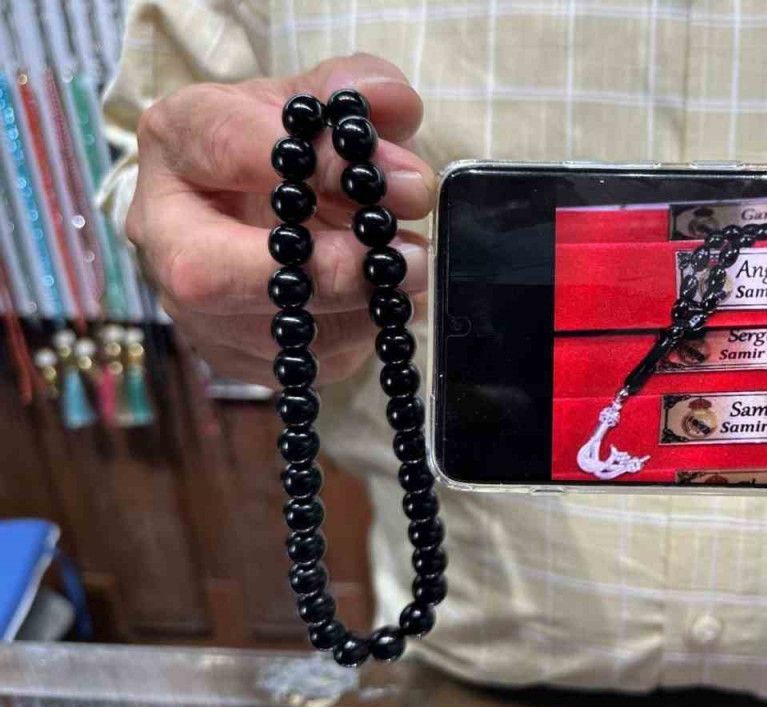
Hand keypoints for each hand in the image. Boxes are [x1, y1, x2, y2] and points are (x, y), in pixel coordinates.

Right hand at [126, 53, 433, 385]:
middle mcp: (163, 229)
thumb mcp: (321, 97)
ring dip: (359, 308)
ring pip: (266, 333)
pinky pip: (298, 366)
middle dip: (323, 271)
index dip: (312, 162)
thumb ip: (357, 89)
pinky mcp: (230, 355)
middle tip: (409, 256)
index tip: (395, 176)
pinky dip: (357, 337)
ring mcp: (187, 304)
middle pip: (210, 274)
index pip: (224, 145)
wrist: (273, 196)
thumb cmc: (292, 142)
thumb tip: (393, 110)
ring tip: (412, 271)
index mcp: (177, 139)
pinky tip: (386, 301)